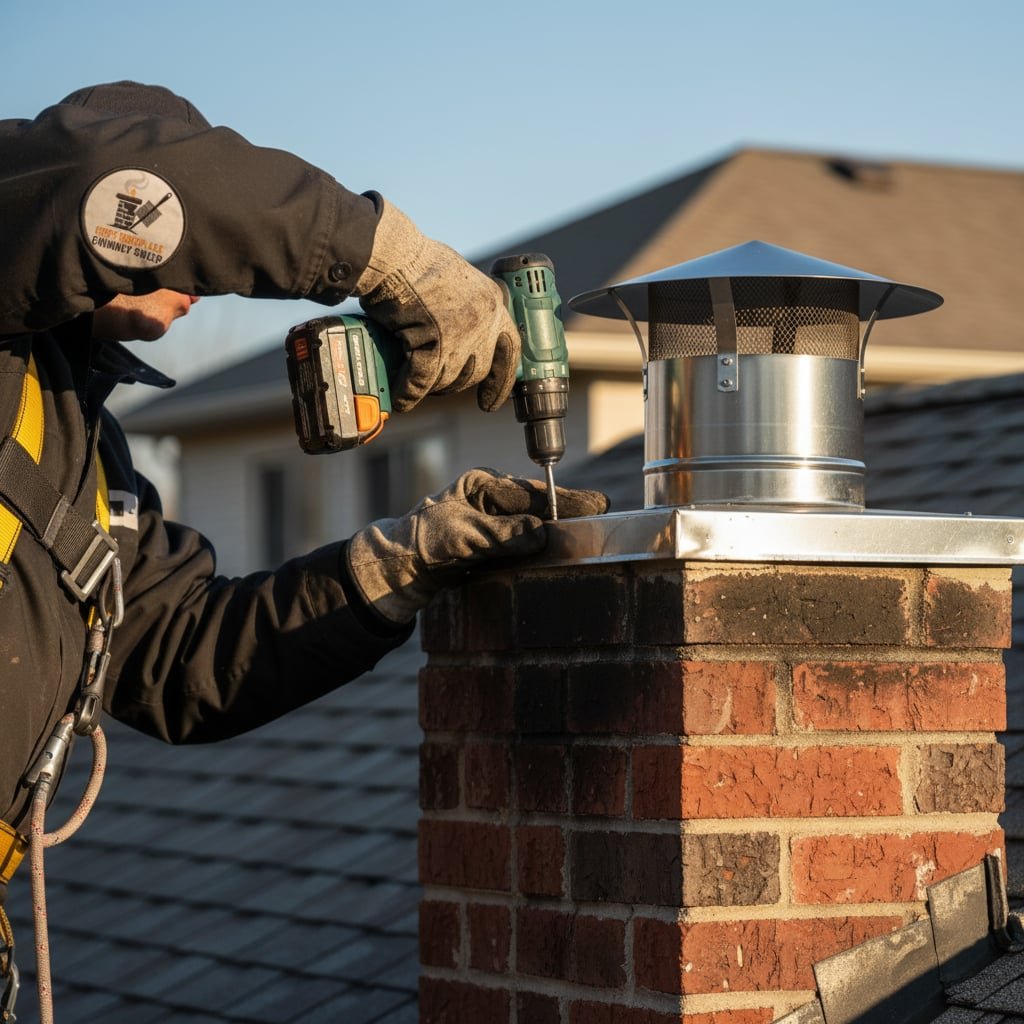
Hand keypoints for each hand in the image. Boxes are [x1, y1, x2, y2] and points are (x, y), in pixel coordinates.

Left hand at [346, 468, 608, 623]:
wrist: (398, 571)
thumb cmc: (423, 543)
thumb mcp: (464, 535)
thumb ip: (503, 534)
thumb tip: (542, 533)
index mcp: (481, 485)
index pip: (530, 491)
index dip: (564, 498)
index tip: (594, 504)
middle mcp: (489, 500)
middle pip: (536, 504)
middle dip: (567, 510)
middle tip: (601, 513)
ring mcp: (490, 522)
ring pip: (532, 524)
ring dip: (556, 530)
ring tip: (587, 534)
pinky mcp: (490, 545)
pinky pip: (522, 543)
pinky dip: (540, 547)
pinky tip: (559, 552)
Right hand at [353, 199, 520, 412]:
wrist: (392, 255)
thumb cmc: (414, 262)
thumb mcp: (455, 280)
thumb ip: (464, 307)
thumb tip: (456, 331)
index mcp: (493, 301)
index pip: (510, 348)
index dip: (501, 380)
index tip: (490, 401)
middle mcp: (484, 319)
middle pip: (477, 370)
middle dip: (455, 382)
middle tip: (436, 385)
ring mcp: (462, 333)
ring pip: (450, 378)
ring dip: (431, 386)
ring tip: (414, 384)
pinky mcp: (436, 343)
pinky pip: (423, 381)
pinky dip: (409, 393)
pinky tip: (402, 399)